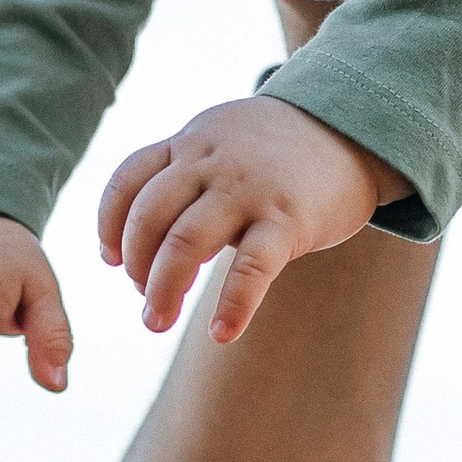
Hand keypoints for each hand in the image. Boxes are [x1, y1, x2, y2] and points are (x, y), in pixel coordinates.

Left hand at [99, 96, 399, 342]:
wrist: (353, 128)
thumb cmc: (279, 151)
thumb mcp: (222, 143)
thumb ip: (183, 177)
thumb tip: (142, 245)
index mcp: (191, 144)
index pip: (127, 181)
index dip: (109, 225)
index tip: (109, 259)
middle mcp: (211, 162)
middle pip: (149, 217)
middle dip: (135, 268)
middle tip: (142, 303)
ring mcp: (248, 188)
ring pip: (185, 242)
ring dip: (162, 290)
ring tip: (156, 322)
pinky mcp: (288, 217)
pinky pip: (251, 268)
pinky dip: (232, 305)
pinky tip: (222, 333)